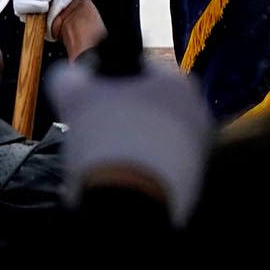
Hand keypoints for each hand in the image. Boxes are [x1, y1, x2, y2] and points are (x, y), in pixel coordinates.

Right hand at [45, 57, 212, 221]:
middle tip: (98, 134)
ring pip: (158, 140)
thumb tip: (68, 76)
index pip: (142, 72)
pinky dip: (144, 171)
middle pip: (151, 109)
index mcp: (178, 84)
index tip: (94, 101)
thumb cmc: (109, 138)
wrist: (131, 198)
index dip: (112, 84)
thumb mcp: (77, 99)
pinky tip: (122, 180)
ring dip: (135, 147)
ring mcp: (200, 147)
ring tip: (107, 162)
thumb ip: (70, 79)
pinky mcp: (195, 180)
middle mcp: (198, 112)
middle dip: (126, 119)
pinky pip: (163, 168)